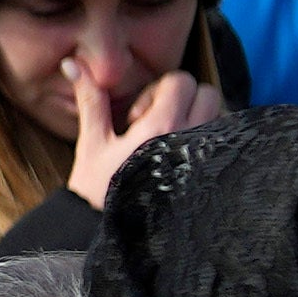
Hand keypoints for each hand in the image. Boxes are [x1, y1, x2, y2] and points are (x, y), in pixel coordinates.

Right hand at [61, 61, 218, 209]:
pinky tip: (182, 159)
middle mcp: (190, 139)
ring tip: (170, 143)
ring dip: (199, 121)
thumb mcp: (92, 142)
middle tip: (158, 125)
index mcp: (162, 126)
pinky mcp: (212, 178)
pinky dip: (209, 143)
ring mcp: (205, 160)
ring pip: (220, 117)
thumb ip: (91, 99)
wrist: (108, 234)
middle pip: (208, 93)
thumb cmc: (99, 190)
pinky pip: (225, 145)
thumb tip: (72, 63)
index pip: (182, 81)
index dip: (160, 90)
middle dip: (185, 100)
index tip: (140, 117)